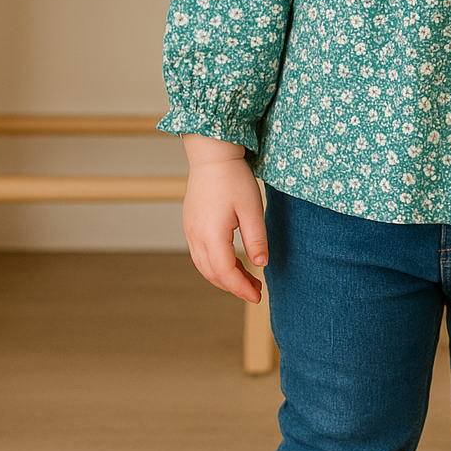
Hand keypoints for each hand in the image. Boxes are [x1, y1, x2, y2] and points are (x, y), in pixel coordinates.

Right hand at [181, 134, 267, 302]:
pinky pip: (200, 254)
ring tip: (246, 278)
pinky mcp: (190, 224)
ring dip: (224, 277)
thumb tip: (261, 265)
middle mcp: (196, 236)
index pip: (226, 273)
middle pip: (212, 274)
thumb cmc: (233, 178)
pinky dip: (215, 264)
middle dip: (234, 286)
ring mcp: (190, 230)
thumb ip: (256, 239)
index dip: (242, 288)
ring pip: (204, 266)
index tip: (258, 296)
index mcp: (211, 235)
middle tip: (256, 289)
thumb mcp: (251, 209)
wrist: (211, 155)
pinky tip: (232, 261)